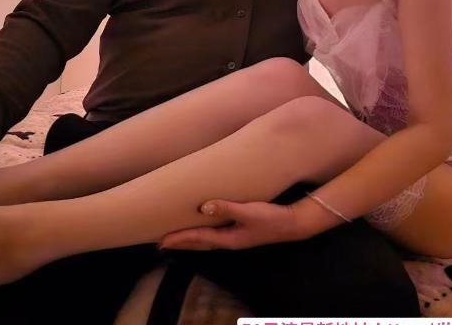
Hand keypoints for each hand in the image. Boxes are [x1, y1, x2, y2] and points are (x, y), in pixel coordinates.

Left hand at [158, 199, 299, 250]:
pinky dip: (202, 232)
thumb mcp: (250, 212)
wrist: (292, 224)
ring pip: (205, 240)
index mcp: (229, 239)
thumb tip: (203, 207)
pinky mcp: (239, 229)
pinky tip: (201, 224)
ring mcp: (234, 236)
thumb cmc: (271, 218)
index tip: (162, 240)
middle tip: (160, 242)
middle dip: (180, 242)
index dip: (180, 238)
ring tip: (174, 235)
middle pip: (199, 243)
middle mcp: (229, 240)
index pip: (199, 238)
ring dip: (189, 238)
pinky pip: (213, 233)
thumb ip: (227, 208)